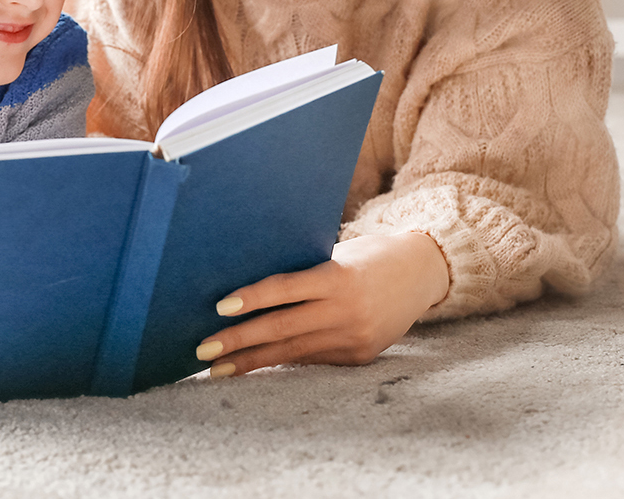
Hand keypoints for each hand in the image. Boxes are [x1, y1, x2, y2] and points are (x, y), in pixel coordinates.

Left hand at [195, 232, 449, 375]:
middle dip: (238, 341)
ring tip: (217, 369)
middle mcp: (346, 311)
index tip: (219, 308)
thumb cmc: (367, 253)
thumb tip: (250, 290)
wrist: (422, 272)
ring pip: (292, 352)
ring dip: (251, 362)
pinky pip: (311, 359)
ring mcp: (353, 338)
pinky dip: (281, 361)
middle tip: (202, 350)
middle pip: (281, 329)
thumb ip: (303, 273)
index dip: (251, 299)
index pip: (285, 290)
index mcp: (337, 277)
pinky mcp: (358, 356)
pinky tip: (253, 366)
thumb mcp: (336, 254)